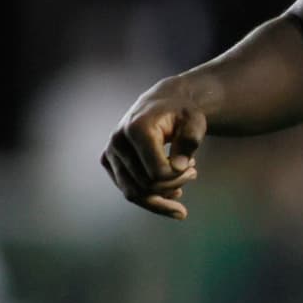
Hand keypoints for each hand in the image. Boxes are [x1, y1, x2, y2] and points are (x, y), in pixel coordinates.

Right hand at [101, 83, 207, 218]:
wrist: (163, 105)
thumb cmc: (180, 113)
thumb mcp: (195, 121)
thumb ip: (190, 141)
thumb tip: (179, 167)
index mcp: (137, 129)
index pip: (157, 173)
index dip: (179, 177)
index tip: (193, 166)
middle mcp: (118, 141)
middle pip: (146, 185)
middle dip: (174, 184)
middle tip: (192, 172)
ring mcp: (110, 152)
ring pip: (134, 194)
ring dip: (162, 196)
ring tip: (181, 186)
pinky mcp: (108, 161)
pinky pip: (128, 191)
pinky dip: (150, 197)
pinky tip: (171, 192)